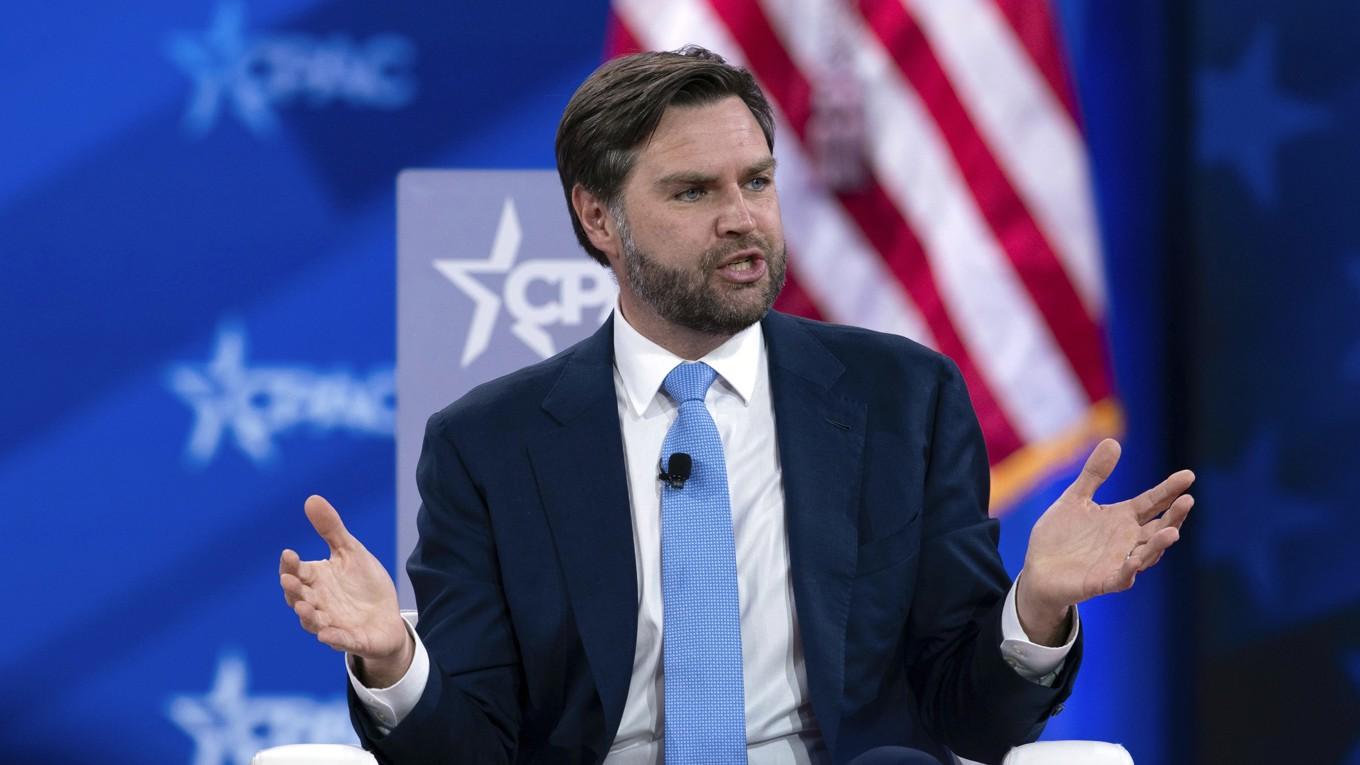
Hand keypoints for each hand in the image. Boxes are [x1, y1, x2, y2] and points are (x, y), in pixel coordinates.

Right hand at [280, 495, 412, 685]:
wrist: (387, 617)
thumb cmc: (363, 584)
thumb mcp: (351, 552)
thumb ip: (331, 529)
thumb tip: (311, 498)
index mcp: (316, 581)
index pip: (297, 572)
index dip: (290, 565)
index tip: (289, 553)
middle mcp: (318, 603)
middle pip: (299, 597)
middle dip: (293, 590)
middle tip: (289, 580)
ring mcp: (333, 623)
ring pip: (314, 622)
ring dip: (307, 616)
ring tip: (303, 607)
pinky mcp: (351, 639)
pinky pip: (340, 640)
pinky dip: (333, 637)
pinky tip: (326, 633)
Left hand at [1017, 439, 1194, 643]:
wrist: (1038, 570)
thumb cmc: (1060, 536)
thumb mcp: (1075, 499)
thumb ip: (1094, 474)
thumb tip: (1113, 441)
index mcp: (1121, 519)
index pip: (1151, 502)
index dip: (1169, 490)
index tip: (1188, 475)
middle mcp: (1125, 541)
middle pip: (1158, 528)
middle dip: (1174, 516)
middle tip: (1188, 500)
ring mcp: (1117, 562)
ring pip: (1146, 555)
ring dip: (1159, 545)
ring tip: (1172, 532)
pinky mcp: (1102, 582)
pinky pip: (1121, 578)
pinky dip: (1129, 571)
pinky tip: (1135, 561)